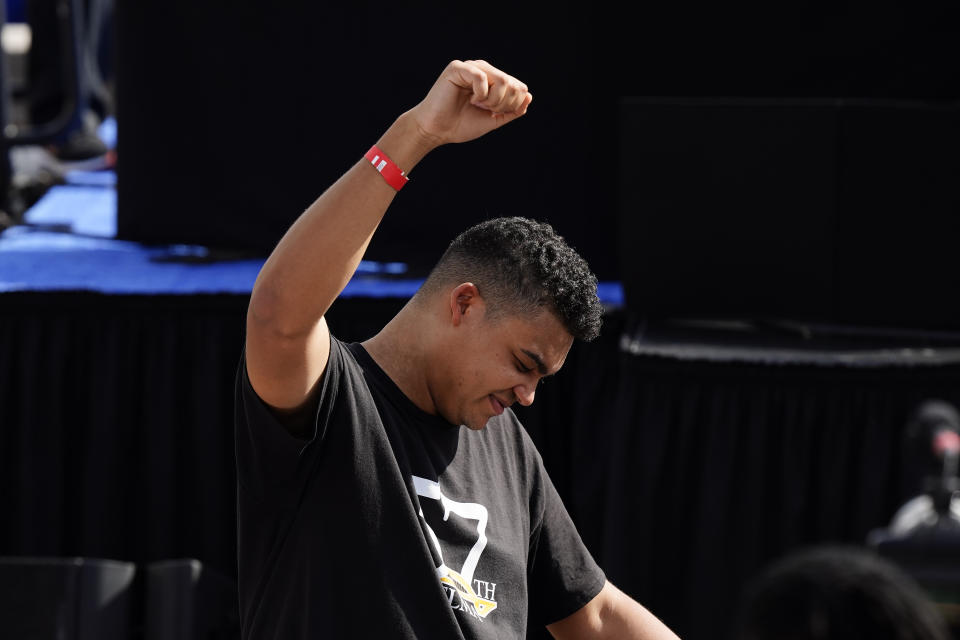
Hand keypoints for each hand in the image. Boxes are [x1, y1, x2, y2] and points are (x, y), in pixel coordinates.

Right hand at [408, 60, 532, 145]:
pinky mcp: (457, 68)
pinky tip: (471, 99)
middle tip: (486, 109)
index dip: (514, 105)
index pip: (519, 87)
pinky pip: (482, 77)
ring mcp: (471, 67)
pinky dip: (481, 94)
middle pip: (512, 83)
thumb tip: (528, 96)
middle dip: (504, 104)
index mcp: (493, 80)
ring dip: (493, 99)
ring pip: (501, 79)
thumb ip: (512, 110)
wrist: (437, 131)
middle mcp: (484, 70)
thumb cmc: (461, 125)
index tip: (496, 113)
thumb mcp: (493, 119)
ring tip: (478, 104)